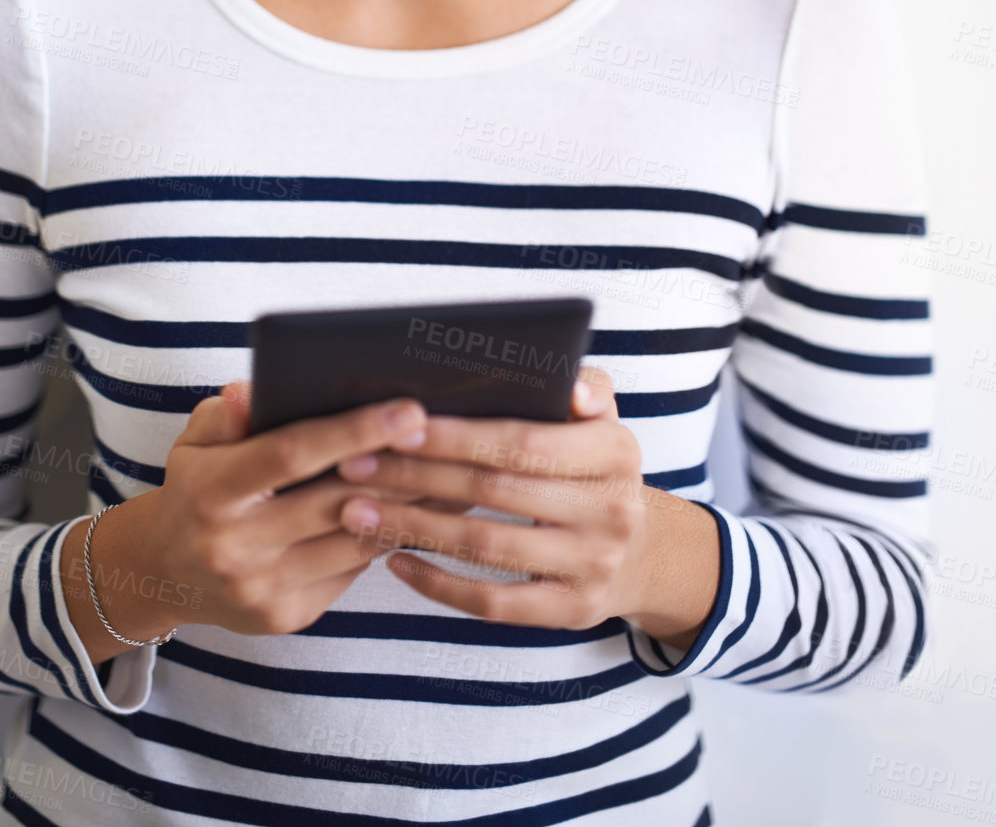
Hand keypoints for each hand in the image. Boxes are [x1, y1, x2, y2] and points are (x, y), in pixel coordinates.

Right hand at [106, 381, 462, 639]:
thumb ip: (226, 415)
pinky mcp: (287, 616)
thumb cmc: (196, 489)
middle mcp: (232, 547)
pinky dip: (387, 534)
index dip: (352, 431)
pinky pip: (350, 569)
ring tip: (454, 468)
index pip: (290, 454)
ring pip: (351, 539)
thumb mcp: (196, 443)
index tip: (410, 409)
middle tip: (453, 435)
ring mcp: (261, 589)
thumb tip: (253, 390)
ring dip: (406, 504)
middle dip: (397, 466)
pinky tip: (424, 508)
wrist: (166, 575)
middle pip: (332, 500)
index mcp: (210, 492)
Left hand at [332, 366, 721, 646]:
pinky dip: (440, 585)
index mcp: (615, 452)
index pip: (522, 442)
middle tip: (354, 464)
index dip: (456, 436)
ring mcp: (593, 566)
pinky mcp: (572, 611)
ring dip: (414, 527)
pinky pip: (496, 603)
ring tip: (357, 511)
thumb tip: (568, 385)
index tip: (395, 427)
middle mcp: (612, 511)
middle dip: (417, 476)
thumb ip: (586, 386)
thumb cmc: (595, 467)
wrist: (642, 551)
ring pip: (487, 547)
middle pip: (494, 491)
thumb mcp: (602, 420)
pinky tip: (396, 561)